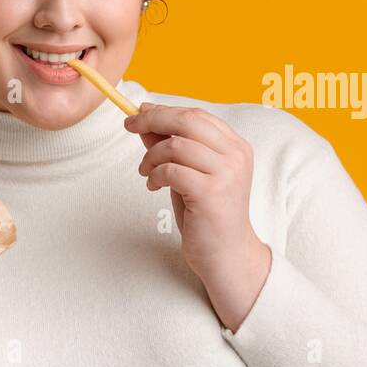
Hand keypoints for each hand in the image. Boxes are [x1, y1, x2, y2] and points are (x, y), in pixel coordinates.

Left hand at [124, 103, 271, 331]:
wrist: (227, 255)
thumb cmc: (208, 216)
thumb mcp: (190, 174)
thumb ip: (173, 148)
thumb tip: (146, 122)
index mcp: (236, 147)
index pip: (197, 115)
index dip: (165, 111)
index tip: (140, 113)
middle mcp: (235, 156)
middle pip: (188, 120)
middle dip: (152, 120)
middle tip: (129, 125)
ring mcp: (226, 174)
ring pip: (176, 145)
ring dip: (151, 156)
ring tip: (146, 172)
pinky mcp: (211, 193)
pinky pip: (172, 170)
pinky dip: (155, 175)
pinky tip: (153, 186)